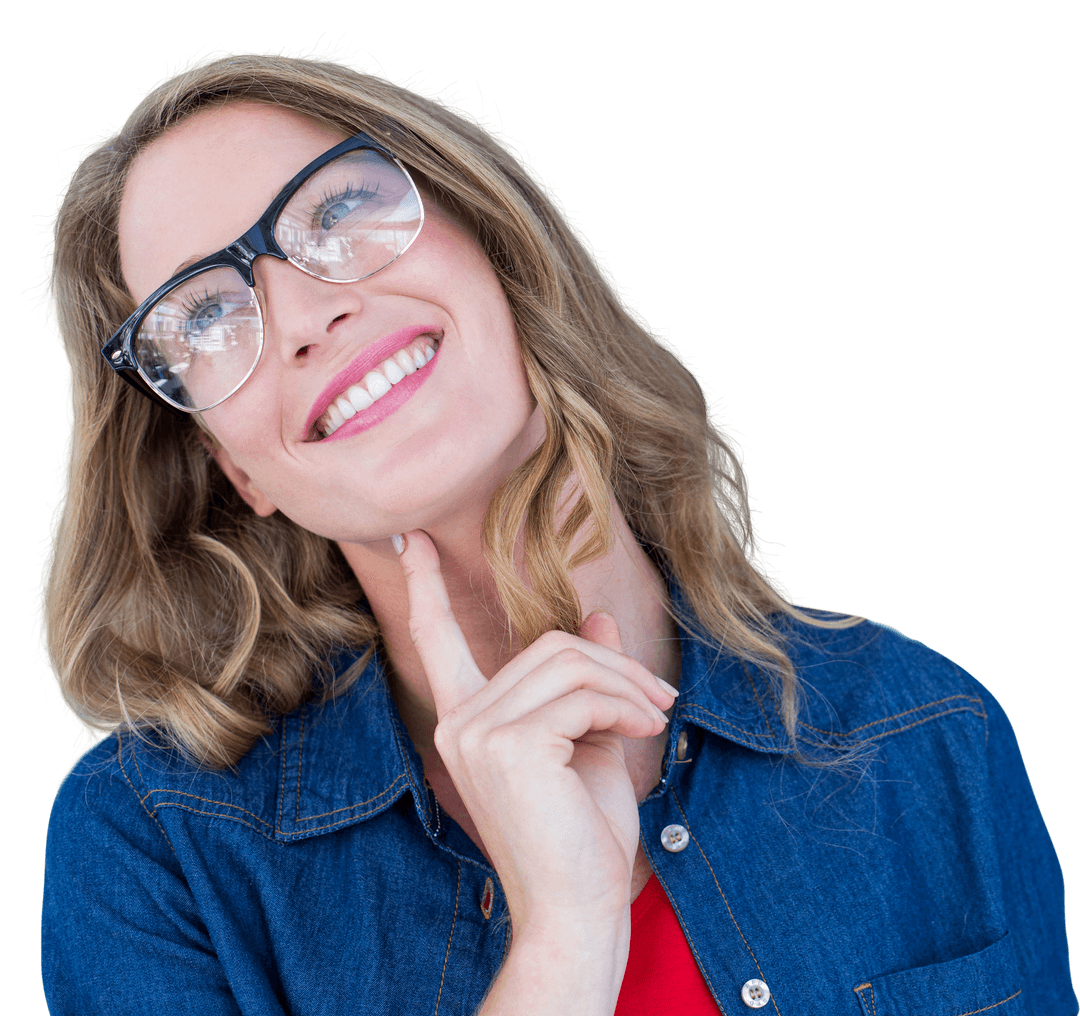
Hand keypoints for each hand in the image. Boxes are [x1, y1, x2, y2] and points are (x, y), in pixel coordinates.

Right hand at [396, 529, 675, 933]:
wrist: (578, 908)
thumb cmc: (580, 832)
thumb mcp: (587, 742)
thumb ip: (584, 681)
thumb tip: (597, 618)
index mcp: (466, 719)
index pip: (435, 639)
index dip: (426, 586)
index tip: (411, 539)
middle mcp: (459, 721)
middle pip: (548, 646)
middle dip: (613, 664)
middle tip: (659, 698)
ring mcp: (477, 732)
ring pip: (568, 662)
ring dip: (627, 685)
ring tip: (657, 717)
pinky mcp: (508, 744)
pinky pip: (583, 694)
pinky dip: (627, 706)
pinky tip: (646, 732)